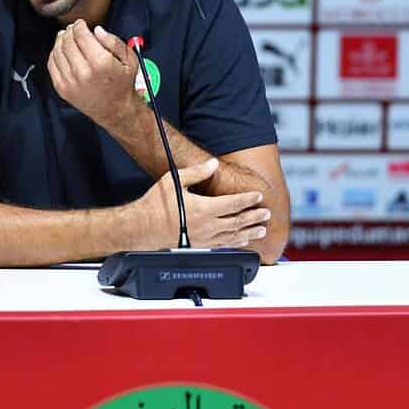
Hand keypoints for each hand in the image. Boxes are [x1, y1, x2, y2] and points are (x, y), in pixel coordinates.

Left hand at [47, 20, 140, 128]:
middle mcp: (83, 72)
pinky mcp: (62, 89)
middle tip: (73, 29)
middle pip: (68, 42)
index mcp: (100, 63)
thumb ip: (113, 42)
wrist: (116, 110)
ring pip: (57, 52)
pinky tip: (60, 50)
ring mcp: (70, 82)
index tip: (81, 24)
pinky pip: (52, 65)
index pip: (81, 35)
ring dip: (60, 40)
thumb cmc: (123, 84)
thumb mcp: (129, 60)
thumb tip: (97, 30)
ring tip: (65, 37)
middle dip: (70, 31)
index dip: (79, 25)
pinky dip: (54, 54)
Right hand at [135, 158, 270, 249]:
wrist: (143, 227)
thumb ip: (197, 172)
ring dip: (249, 232)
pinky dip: (236, 242)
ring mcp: (204, 237)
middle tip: (266, 213)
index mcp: (203, 208)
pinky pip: (223, 244)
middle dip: (254, 217)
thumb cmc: (156, 204)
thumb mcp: (175, 181)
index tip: (258, 196)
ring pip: (233, 236)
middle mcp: (207, 225)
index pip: (233, 203)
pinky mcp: (199, 245)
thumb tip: (213, 164)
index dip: (247, 199)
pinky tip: (242, 240)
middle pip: (237, 221)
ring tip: (262, 230)